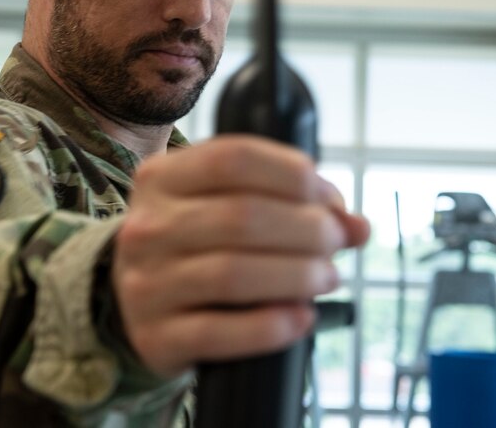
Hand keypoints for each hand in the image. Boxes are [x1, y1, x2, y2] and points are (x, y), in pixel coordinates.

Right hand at [112, 135, 370, 376]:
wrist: (137, 303)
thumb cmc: (198, 243)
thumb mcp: (227, 205)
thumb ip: (289, 202)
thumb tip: (358, 226)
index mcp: (162, 177)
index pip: (234, 158)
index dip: (294, 175)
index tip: (329, 200)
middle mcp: (147, 226)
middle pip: (241, 217)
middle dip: (306, 229)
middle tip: (337, 242)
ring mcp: (145, 284)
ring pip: (232, 274)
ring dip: (296, 275)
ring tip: (327, 277)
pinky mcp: (155, 337)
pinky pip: (219, 332)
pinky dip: (271, 326)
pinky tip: (301, 319)